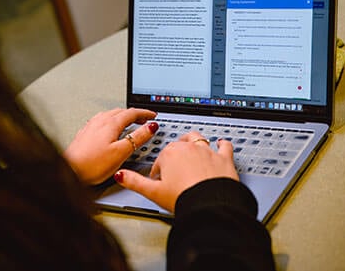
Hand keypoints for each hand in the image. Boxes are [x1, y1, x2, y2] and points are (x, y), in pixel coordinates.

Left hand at [63, 108, 157, 184]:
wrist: (70, 171)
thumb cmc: (92, 164)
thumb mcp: (121, 152)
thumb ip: (137, 138)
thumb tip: (150, 127)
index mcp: (110, 123)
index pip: (132, 113)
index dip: (144, 113)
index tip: (152, 115)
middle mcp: (99, 121)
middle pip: (121, 112)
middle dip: (134, 114)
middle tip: (144, 119)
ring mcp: (90, 127)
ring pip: (110, 115)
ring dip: (122, 117)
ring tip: (129, 123)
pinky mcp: (85, 134)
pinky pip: (101, 121)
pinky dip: (111, 122)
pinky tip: (109, 130)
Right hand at [113, 131, 238, 211]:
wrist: (211, 204)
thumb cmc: (184, 197)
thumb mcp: (153, 192)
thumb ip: (134, 182)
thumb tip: (120, 175)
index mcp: (170, 154)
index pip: (160, 160)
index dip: (159, 172)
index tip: (160, 182)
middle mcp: (188, 148)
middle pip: (177, 146)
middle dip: (174, 155)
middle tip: (174, 169)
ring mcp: (207, 152)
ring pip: (198, 140)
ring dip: (193, 143)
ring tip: (191, 149)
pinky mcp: (224, 158)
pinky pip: (224, 146)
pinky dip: (222, 144)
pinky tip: (221, 144)